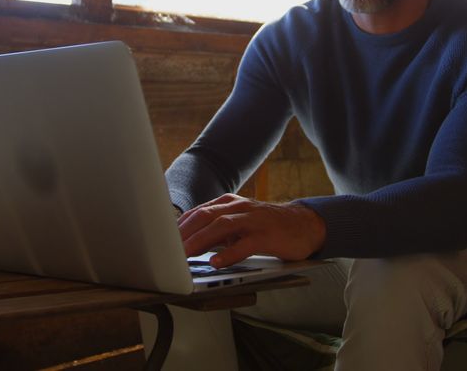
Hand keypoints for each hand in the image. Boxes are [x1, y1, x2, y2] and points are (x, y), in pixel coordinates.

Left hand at [178, 193, 325, 267]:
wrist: (304, 224)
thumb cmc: (268, 226)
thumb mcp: (240, 222)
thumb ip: (217, 229)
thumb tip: (189, 242)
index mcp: (230, 203)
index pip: (198, 212)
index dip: (179, 226)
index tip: (162, 239)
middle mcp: (240, 208)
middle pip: (206, 217)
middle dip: (184, 233)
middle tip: (167, 249)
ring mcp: (253, 221)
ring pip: (222, 227)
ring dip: (200, 241)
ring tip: (185, 255)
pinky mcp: (267, 236)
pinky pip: (245, 244)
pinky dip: (229, 253)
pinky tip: (216, 262)